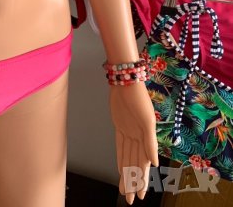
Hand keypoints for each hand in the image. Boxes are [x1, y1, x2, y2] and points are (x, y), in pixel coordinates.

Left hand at [109, 82, 158, 204]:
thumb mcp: (146, 120)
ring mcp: (128, 132)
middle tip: (131, 199)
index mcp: (144, 138)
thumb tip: (154, 163)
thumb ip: (150, 142)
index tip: (139, 195)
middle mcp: (137, 137)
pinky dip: (121, 159)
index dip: (140, 180)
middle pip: (134, 165)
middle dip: (133, 182)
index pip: (141, 164)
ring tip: (124, 190)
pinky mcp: (120, 126)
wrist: (125, 80)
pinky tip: (121, 170)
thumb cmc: (138, 97)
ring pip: (127, 158)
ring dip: (126, 174)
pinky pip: (120, 147)